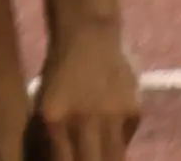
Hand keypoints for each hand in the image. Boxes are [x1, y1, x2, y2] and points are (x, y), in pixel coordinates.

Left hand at [25, 26, 141, 160]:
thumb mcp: (45, 100)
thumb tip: (60, 158)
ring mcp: (113, 117)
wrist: (88, 33)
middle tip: (89, 158)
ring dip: (108, 158)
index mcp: (55, 119)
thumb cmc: (58, 68)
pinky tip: (111, 134)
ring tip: (101, 154)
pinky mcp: (135, 111)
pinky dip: (120, 141)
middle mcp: (84, 121)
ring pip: (115, 157)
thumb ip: (53, 134)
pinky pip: (127, 139)